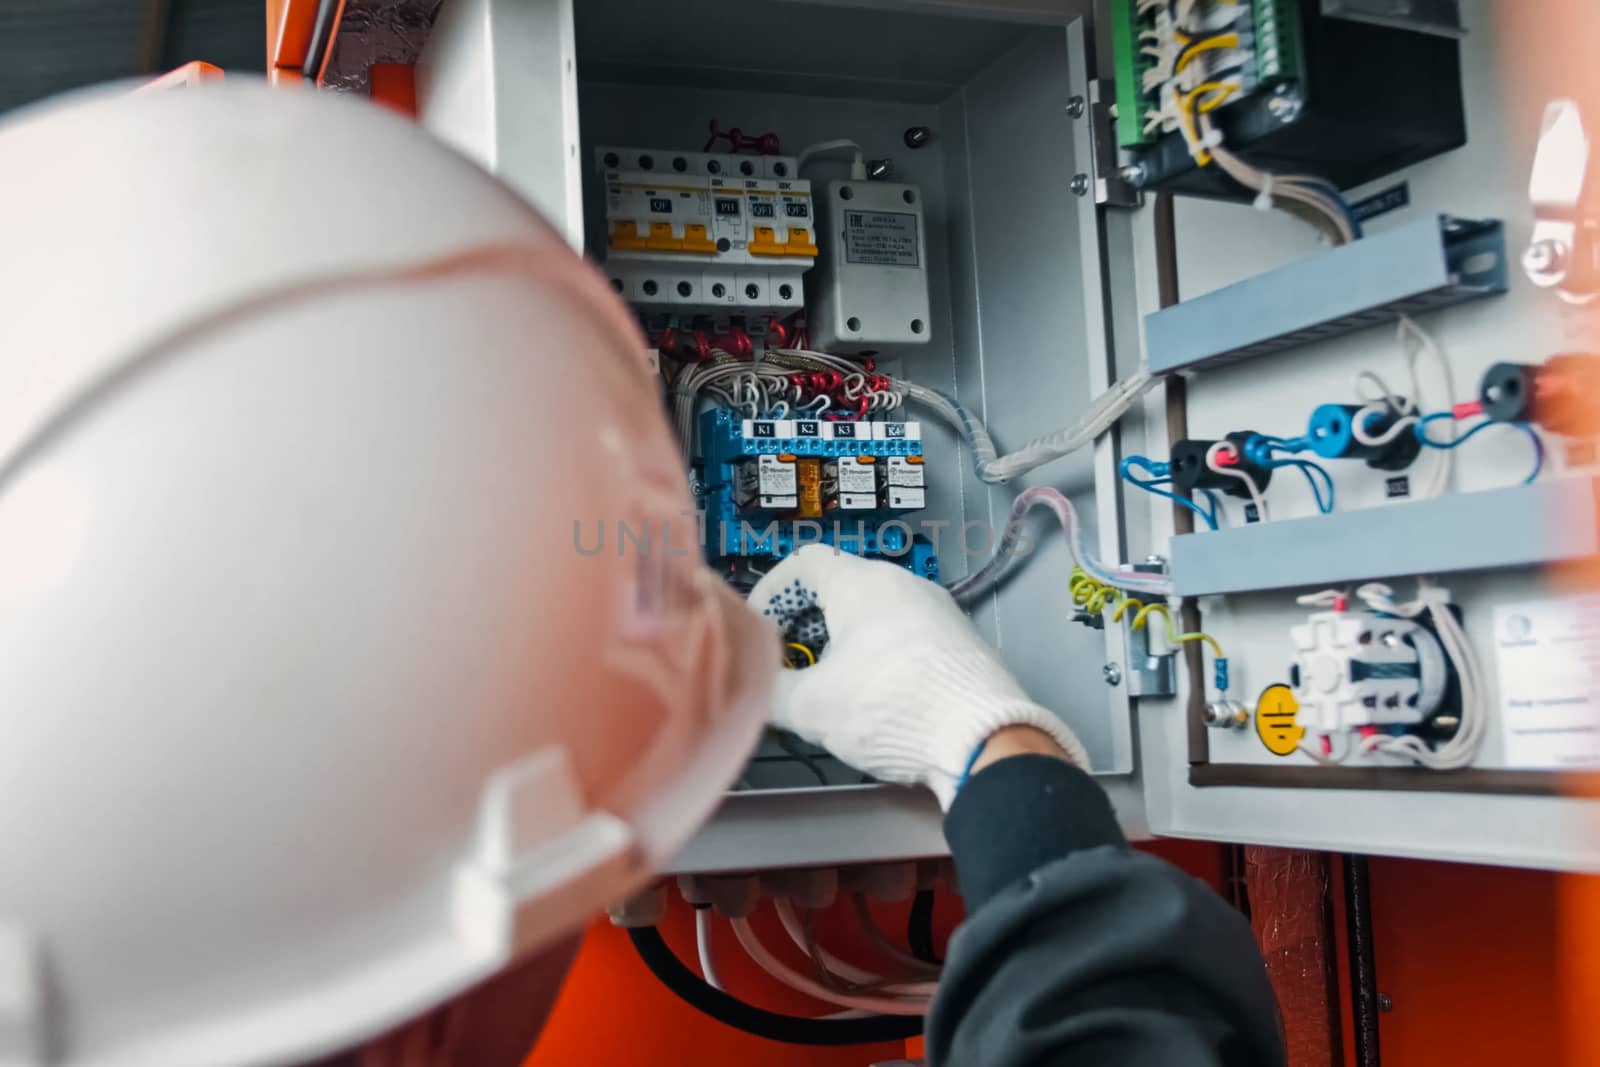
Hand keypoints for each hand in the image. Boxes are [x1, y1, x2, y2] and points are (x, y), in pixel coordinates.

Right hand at [748, 545, 1088, 808]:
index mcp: (861, 582)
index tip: (756, 628)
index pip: (804, 562)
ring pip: (875, 614)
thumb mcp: (811, 707)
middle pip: (840, 588)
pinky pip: (906, 636)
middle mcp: (903, 583)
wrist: (982, 737)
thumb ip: (771, 693)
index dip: (771, 592)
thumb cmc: (888, 706)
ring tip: (828, 687)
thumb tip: (759, 691)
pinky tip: (876, 698)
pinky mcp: (961, 642)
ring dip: (842, 643)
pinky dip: (879, 656)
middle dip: (804, 624)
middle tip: (786, 664)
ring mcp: (938, 610)